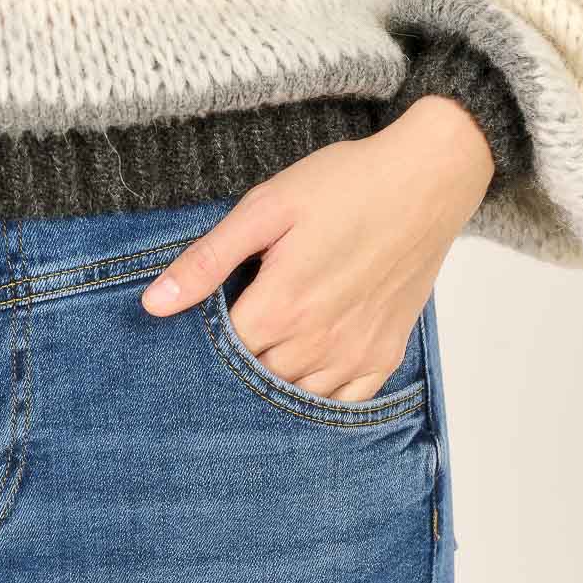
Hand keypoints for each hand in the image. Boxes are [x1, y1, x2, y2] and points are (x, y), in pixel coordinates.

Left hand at [141, 97, 494, 400]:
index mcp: (280, 307)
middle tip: (239, 333)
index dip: (205, 343)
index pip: (220, 355)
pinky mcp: (384, 356)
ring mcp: (354, 354)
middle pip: (254, 382)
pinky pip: (344, 403)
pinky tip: (307, 374)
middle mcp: (317, 343)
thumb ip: (208, 260)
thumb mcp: (266, 208)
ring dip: (276, 384)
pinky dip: (320, 397)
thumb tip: (154, 305)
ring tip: (270, 351)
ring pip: (295, 399)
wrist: (428, 179)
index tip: (205, 323)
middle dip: (238, 366)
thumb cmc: (346, 185)